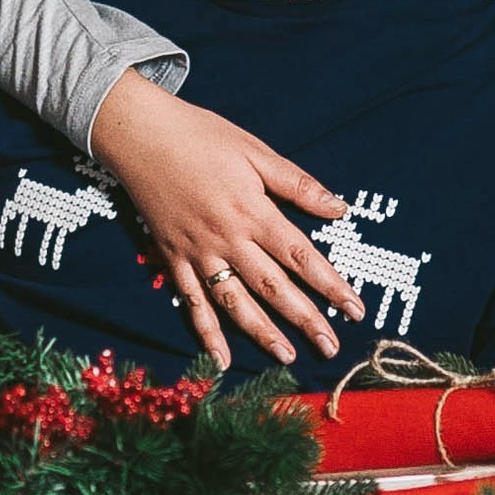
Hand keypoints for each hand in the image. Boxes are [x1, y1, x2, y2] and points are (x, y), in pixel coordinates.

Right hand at [86, 68, 364, 371]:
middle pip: (273, 287)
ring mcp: (197, 253)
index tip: (355, 309)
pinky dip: (206, 333)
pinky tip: (222, 360)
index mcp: (252, 210)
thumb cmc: (201, 136)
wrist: (139, 134)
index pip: (300, 257)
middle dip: (305, 319)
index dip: (330, 285)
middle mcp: (227, 238)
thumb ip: (297, 184)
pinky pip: (192, 302)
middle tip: (331, 347)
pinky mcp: (173, 258)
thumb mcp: (255, 150)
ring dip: (262, 333)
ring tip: (287, 357)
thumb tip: (340, 209)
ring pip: (234, 302)